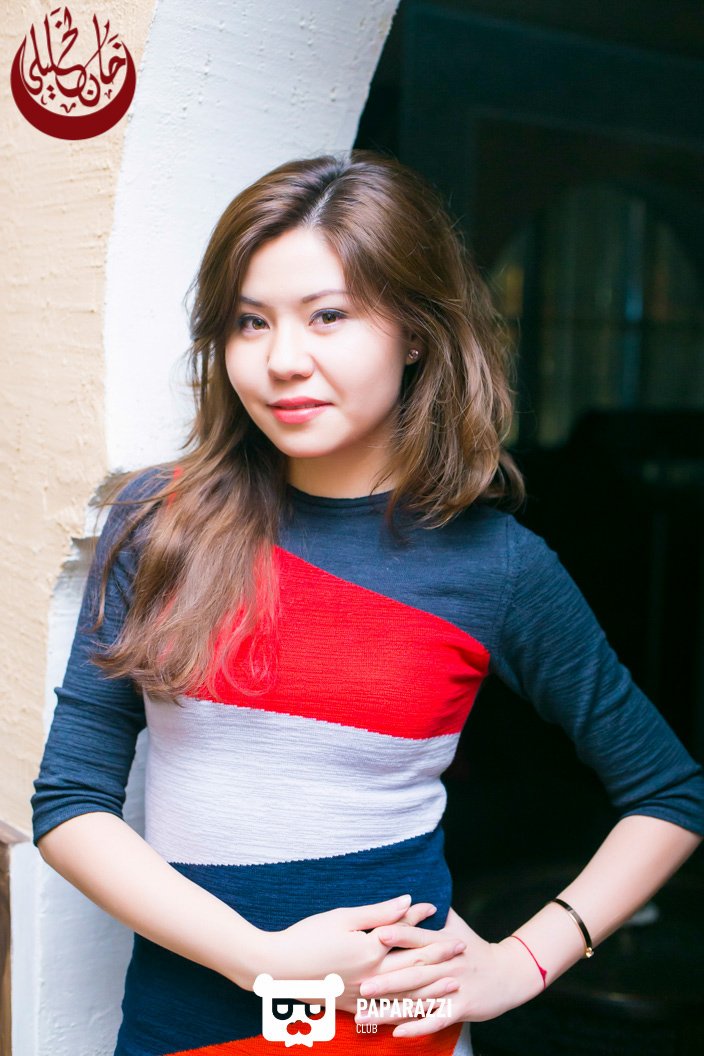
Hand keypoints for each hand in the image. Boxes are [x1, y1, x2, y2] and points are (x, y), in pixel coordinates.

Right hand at [253, 896, 461, 1012]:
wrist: (276, 969)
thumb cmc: (306, 937)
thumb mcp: (343, 917)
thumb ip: (379, 913)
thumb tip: (409, 902)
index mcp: (370, 952)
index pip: (408, 939)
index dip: (429, 928)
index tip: (446, 919)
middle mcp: (371, 977)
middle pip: (413, 969)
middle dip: (440, 960)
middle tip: (462, 952)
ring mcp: (362, 996)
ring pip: (405, 995)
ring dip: (431, 988)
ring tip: (451, 984)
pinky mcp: (351, 1007)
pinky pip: (385, 1012)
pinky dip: (405, 1011)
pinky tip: (416, 1011)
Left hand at [355, 907, 544, 1036]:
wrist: (508, 973)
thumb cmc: (476, 948)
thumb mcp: (458, 926)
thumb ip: (436, 913)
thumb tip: (413, 895)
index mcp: (443, 942)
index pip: (418, 937)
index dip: (398, 935)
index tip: (374, 934)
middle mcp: (446, 964)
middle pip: (414, 972)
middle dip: (386, 979)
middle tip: (360, 985)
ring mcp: (453, 987)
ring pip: (419, 1000)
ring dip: (392, 1009)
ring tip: (365, 1015)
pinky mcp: (461, 1007)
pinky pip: (436, 1019)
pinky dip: (417, 1026)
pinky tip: (398, 1032)